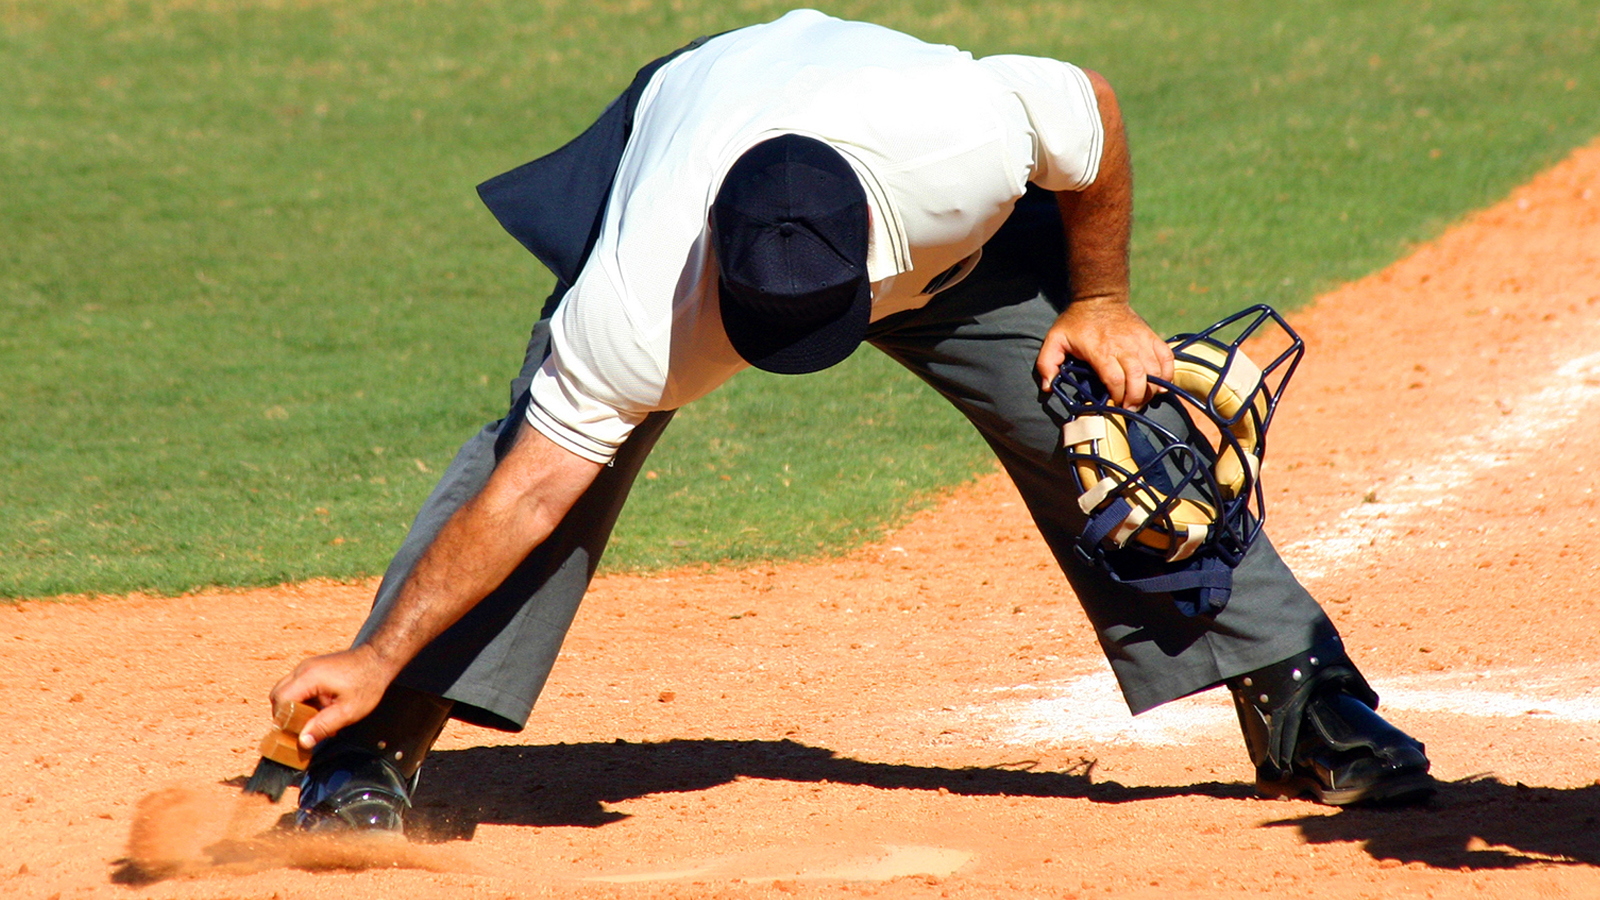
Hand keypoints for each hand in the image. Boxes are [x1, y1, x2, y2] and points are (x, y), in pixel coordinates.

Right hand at [269, 644, 396, 749]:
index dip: (283, 720)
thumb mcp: (348, 711)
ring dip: (296, 708)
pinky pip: (299, 687)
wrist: (379, 659)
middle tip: (301, 729)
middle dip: (286, 715)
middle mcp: (303, 669)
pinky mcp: (313, 669)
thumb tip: (303, 741)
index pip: (281, 700)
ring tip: (315, 720)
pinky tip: (321, 711)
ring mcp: (307, 667)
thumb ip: (323, 726)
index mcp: (309, 677)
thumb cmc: (367, 682)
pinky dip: (304, 700)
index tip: (293, 733)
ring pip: (287, 691)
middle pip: (278, 695)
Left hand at [1036, 298, 1173, 406]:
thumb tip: (1047, 387)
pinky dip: (1168, 374)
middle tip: (1130, 408)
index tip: (1113, 406)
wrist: (1099, 297)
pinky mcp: (1151, 337)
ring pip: (1155, 370)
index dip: (1117, 397)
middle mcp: (1124, 346)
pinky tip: (1161, 386)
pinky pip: (1167, 358)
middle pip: (1138, 378)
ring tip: (1143, 399)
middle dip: (1136, 398)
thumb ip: (1047, 363)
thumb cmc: (1076, 322)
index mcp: (1100, 350)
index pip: (1115, 379)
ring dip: (1152, 390)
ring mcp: (1140, 341)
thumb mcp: (1055, 339)